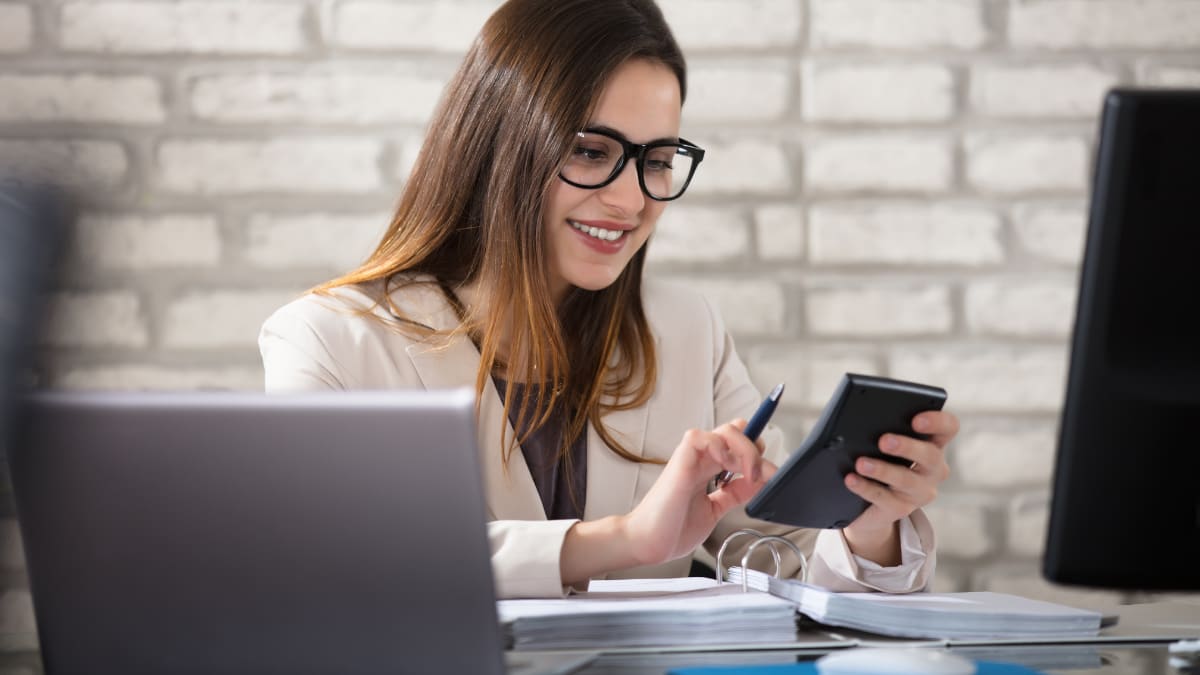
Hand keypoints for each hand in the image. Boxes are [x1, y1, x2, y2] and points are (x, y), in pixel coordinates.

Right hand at [622, 419, 772, 565]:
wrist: (648, 543)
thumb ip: (733, 494)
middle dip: (757, 449)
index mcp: (708, 469)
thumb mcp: (715, 510)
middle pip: (738, 432)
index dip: (756, 450)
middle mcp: (701, 460)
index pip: (737, 444)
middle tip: (764, 475)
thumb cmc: (672, 529)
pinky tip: (726, 466)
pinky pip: (700, 437)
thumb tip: (758, 483)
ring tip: (749, 473)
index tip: (770, 473)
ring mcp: (690, 459)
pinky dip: (719, 447)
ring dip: (745, 449)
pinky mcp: (680, 462)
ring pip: (725, 430)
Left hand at [841, 409, 958, 564]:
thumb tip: (861, 419)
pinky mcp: (900, 509)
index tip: (916, 420)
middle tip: (884, 441)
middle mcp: (933, 469)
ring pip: (906, 480)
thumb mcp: (883, 445)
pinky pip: (884, 498)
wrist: (866, 504)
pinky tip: (852, 480)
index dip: (938, 422)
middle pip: (930, 455)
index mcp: (932, 445)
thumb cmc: (878, 461)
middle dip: (907, 447)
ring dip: (883, 470)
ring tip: (861, 463)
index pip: (948, 428)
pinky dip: (866, 488)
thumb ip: (882, 429)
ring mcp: (919, 492)